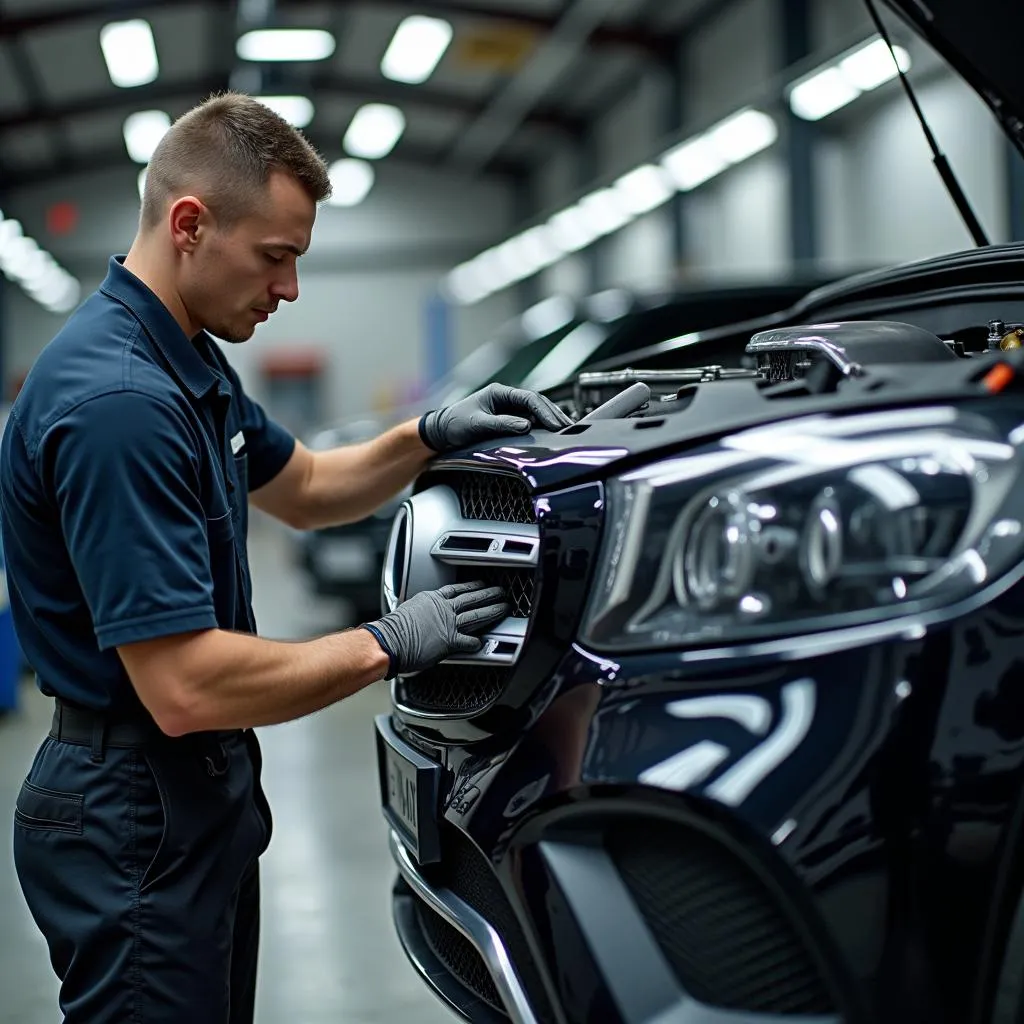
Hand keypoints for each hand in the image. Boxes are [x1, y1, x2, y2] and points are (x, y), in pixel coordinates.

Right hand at [362, 581, 509, 675]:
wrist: (389, 640)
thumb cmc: (392, 629)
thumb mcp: (407, 609)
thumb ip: (418, 610)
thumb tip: (418, 615)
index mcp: (431, 599)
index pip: (456, 589)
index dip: (470, 586)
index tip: (479, 584)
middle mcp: (443, 608)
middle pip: (471, 598)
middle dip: (488, 594)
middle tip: (500, 591)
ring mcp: (448, 623)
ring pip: (476, 614)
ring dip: (492, 610)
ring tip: (503, 608)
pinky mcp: (450, 640)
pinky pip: (468, 641)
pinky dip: (476, 642)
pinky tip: (484, 642)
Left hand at [419, 383, 572, 453]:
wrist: (440, 432)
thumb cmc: (454, 424)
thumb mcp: (477, 424)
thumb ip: (502, 424)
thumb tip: (526, 425)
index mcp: (499, 392)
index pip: (529, 398)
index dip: (545, 411)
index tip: (556, 424)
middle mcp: (506, 398)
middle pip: (537, 403)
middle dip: (553, 415)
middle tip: (569, 428)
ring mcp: (507, 409)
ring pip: (535, 412)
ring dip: (550, 420)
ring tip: (565, 431)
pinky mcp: (507, 420)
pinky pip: (529, 420)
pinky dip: (541, 426)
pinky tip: (551, 434)